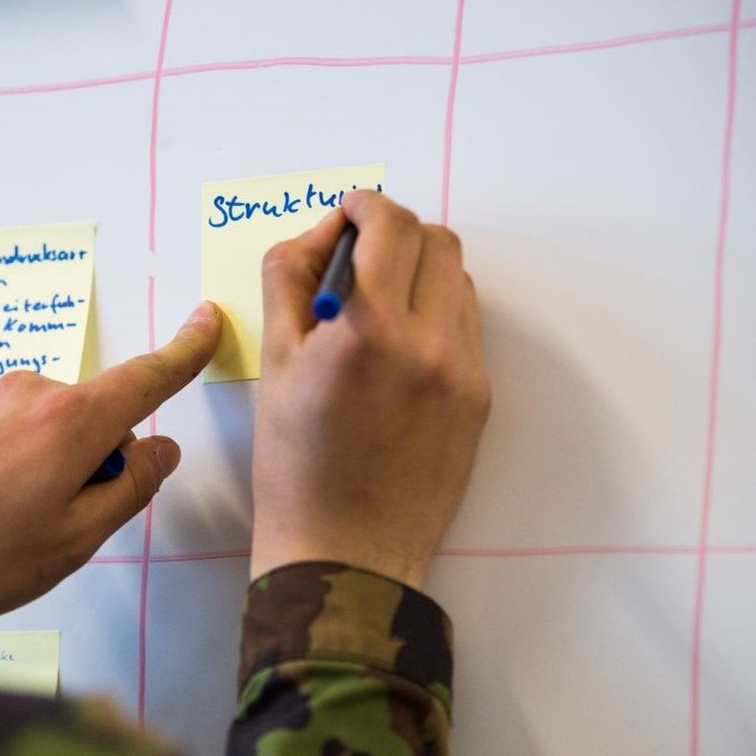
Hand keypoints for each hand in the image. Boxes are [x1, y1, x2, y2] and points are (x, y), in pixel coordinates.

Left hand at [0, 303, 221, 634]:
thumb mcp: (74, 540)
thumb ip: (130, 488)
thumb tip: (160, 450)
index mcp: (70, 421)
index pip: (146, 378)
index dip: (184, 352)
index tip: (206, 321)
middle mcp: (30, 390)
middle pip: (94, 415)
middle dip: (93, 460)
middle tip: (51, 522)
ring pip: (47, 424)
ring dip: (46, 462)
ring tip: (1, 519)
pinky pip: (5, 424)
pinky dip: (6, 457)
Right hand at [250, 192, 489, 587]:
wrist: (346, 550)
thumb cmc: (296, 464)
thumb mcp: (274, 363)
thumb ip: (290, 280)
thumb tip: (320, 232)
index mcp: (370, 330)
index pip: (389, 224)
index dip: (364, 205)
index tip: (347, 213)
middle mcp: (429, 343)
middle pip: (435, 240)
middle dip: (395, 231)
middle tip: (359, 253)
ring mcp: (463, 372)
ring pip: (458, 280)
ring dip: (421, 270)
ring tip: (380, 304)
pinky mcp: (480, 399)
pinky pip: (466, 327)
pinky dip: (436, 314)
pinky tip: (400, 346)